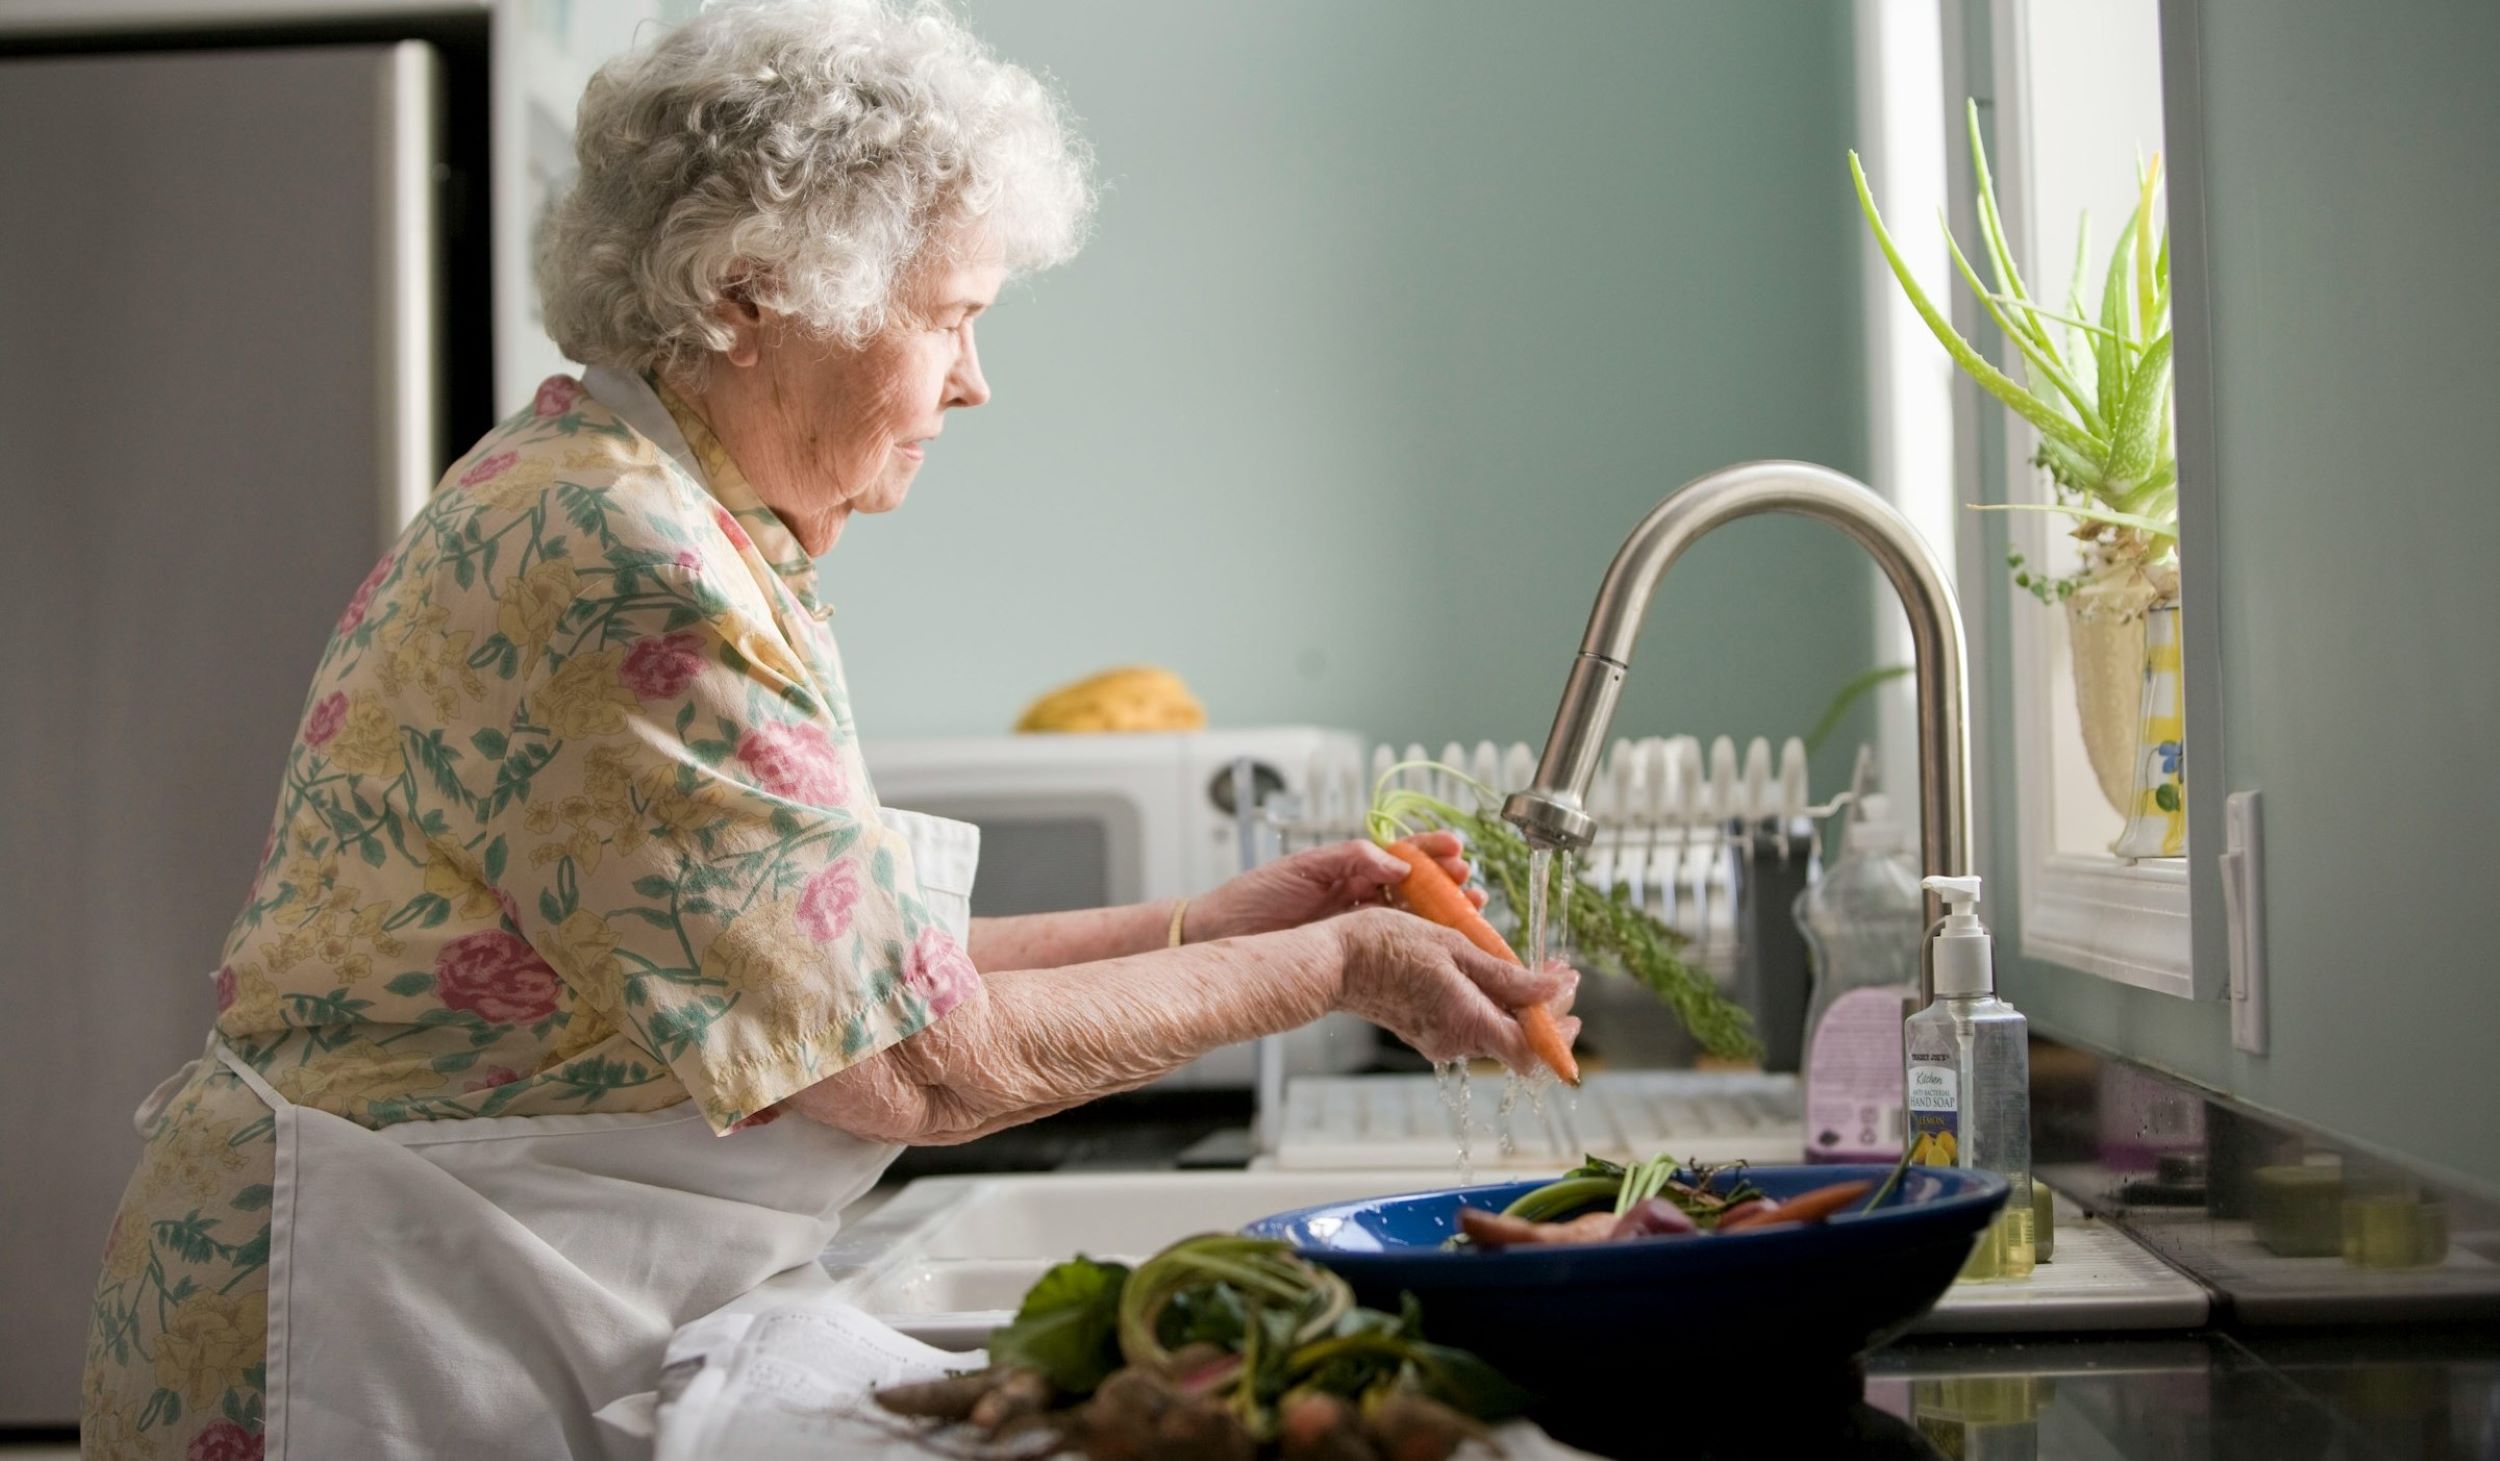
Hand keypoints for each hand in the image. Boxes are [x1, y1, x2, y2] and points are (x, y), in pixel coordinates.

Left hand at [1187, 833, 1482, 942]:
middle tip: (1471, 885)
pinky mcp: (1350, 954)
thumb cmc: (1252, 898)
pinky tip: (1440, 945)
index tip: (1456, 850)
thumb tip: (1397, 862)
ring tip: (1470, 910)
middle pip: (1415, 887)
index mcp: (1347, 868)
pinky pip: (1392, 947)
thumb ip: (1351, 859)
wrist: (1219, 937)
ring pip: (1411, 918)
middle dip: (1447, 883)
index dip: (1430, 852)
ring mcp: (1356, 926)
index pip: (1399, 854)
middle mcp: (1357, 895)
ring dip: (1442, 914)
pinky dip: (1419, 945)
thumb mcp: (1302, 868)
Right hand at [1329, 906, 1580, 1073]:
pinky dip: (1490, 1003)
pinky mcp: (1426, 1032)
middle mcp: (1455, 1041)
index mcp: (1467, 1022)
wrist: (1333, 961)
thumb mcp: (1454, 948)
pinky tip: (1489, 974)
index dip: (1559, 1031)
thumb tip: (1553, 990)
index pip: (1532, 1051)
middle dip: (1544, 1010)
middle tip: (1555, 974)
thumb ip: (1507, 976)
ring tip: (1526, 967)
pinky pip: (1471, 1023)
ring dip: (1518, 1003)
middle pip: (1517, 1041)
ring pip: (1495, 1030)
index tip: (1569, 991)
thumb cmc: (1386, 946)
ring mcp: (1439, 1040)